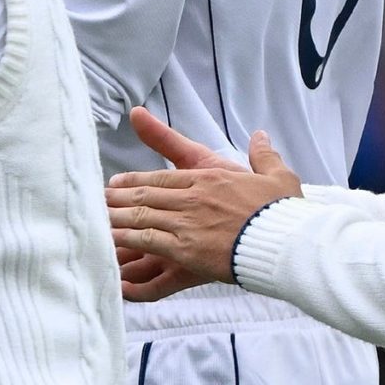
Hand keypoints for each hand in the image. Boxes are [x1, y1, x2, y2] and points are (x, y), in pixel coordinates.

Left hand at [106, 107, 302, 294]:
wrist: (289, 242)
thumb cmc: (284, 212)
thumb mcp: (277, 176)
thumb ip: (264, 155)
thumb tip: (260, 134)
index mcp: (209, 178)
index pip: (161, 177)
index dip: (134, 181)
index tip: (116, 183)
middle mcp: (192, 197)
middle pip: (144, 195)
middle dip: (117, 198)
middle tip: (95, 200)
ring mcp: (186, 222)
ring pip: (140, 215)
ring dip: (115, 217)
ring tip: (94, 219)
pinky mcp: (185, 249)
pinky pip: (146, 241)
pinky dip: (125, 239)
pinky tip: (109, 240)